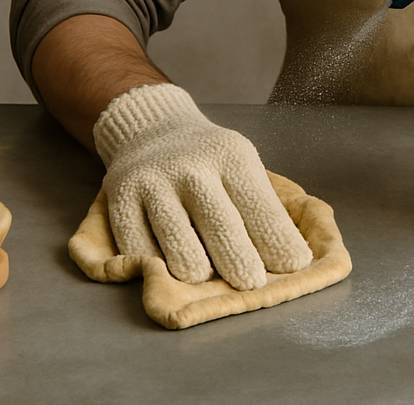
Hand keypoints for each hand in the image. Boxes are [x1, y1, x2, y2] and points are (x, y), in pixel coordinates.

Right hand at [93, 84, 312, 290]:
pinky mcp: (120, 200)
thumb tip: (290, 261)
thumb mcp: (240, 166)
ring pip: (180, 248)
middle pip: (222, 229)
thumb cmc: (209, 161)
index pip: (259, 207)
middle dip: (241, 263)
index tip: (293, 266)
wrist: (152, 129)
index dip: (277, 241)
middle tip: (251, 284)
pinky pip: (141, 251)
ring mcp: (153, 183)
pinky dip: (157, 267)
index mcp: (230, 155)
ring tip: (206, 275)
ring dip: (198, 271)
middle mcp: (191, 166)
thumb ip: (258, 206)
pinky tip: (168, 268)